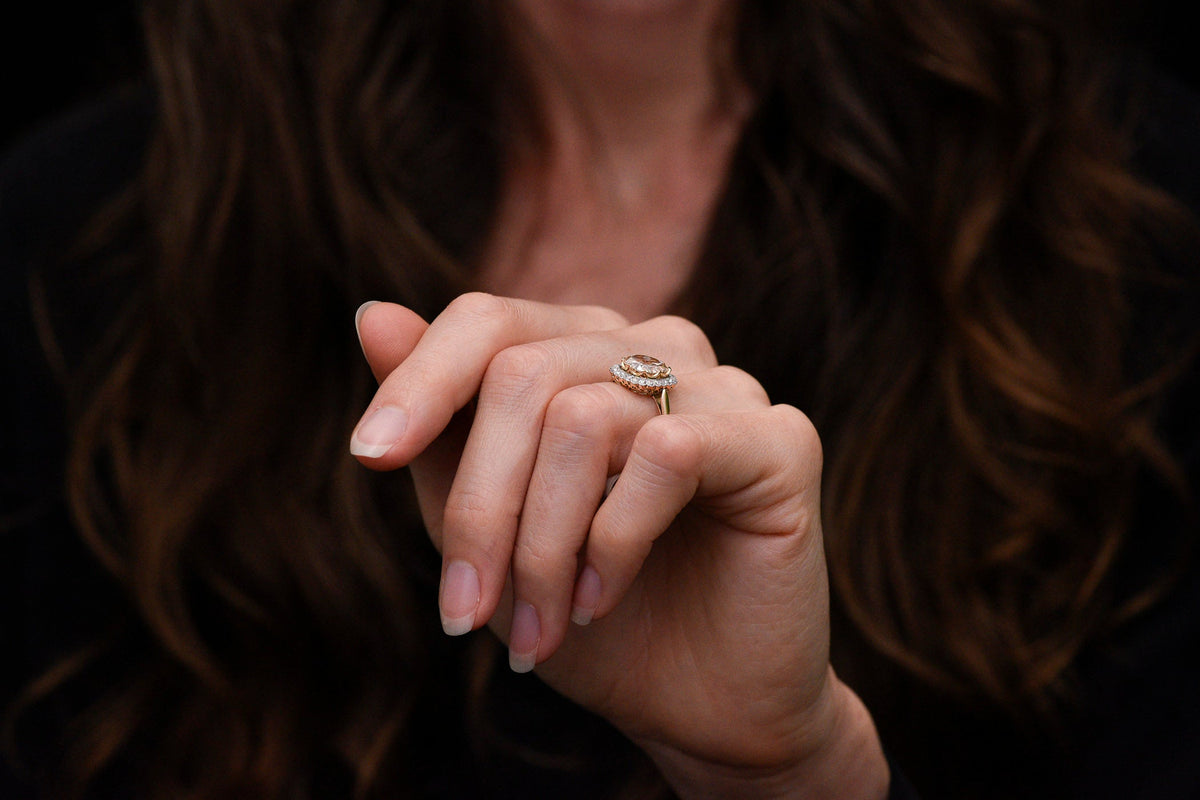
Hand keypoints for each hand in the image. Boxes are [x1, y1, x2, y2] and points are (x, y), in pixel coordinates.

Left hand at [351, 294, 887, 798]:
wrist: (697, 707)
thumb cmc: (587, 613)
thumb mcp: (486, 527)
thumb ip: (439, 429)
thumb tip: (371, 315)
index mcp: (587, 356)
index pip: (490, 321)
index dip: (421, 381)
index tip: (370, 457)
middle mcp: (657, 349)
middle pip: (523, 376)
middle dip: (480, 508)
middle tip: (463, 614)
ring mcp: (724, 388)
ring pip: (584, 417)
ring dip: (540, 545)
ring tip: (539, 628)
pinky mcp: (780, 439)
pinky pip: (667, 453)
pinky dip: (614, 542)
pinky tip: (603, 601)